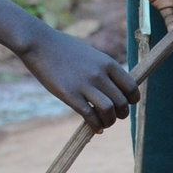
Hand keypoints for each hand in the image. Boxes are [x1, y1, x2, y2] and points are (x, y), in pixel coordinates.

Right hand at [21, 26, 137, 130]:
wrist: (39, 43)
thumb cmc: (63, 48)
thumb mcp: (90, 54)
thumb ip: (102, 69)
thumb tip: (111, 87)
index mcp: (107, 63)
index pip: (131, 86)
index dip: (132, 99)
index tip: (127, 104)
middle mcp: (99, 74)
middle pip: (122, 102)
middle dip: (122, 113)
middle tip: (115, 116)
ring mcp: (85, 85)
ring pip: (109, 111)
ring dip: (110, 121)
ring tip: (105, 123)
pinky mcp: (70, 95)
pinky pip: (89, 116)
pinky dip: (95, 126)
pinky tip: (95, 128)